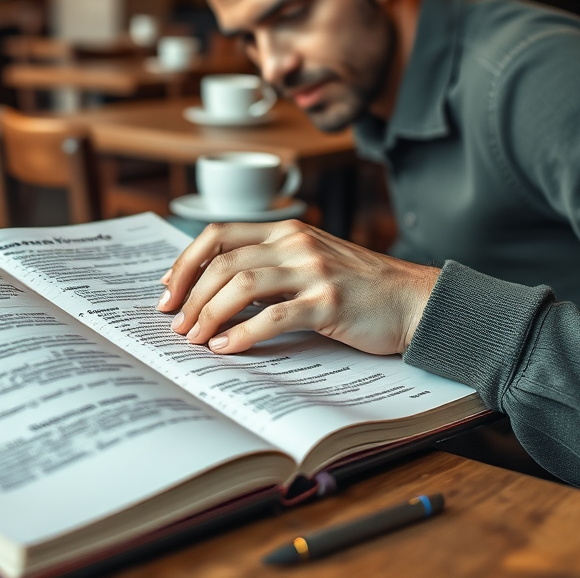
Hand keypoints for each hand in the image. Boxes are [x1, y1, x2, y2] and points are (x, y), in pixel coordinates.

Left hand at [156, 220, 438, 354]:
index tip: (167, 290)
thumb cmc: (355, 287)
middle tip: (175, 323)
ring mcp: (313, 271)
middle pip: (222, 261)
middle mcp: (295, 244)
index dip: (185, 261)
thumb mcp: (307, 262)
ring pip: (241, 285)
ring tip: (194, 338)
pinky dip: (243, 334)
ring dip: (208, 314)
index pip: (217, 233)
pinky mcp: (329, 303)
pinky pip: (274, 318)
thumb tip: (212, 291)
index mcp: (285, 231)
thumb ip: (266, 267)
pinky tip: (226, 348)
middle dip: (189, 294)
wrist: (412, 300)